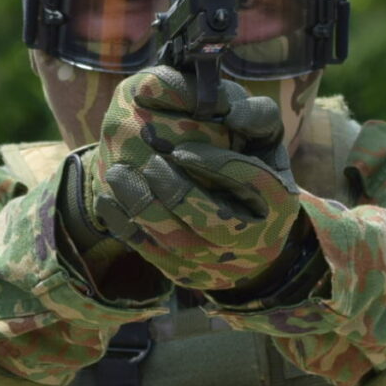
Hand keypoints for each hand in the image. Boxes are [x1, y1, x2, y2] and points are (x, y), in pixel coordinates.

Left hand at [82, 68, 304, 292]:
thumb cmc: (251, 163)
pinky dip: (126, 226)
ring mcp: (217, 264)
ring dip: (144, 207)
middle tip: (150, 162)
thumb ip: (252, 113)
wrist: (243, 226)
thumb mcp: (262, 136)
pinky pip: (151, 254)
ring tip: (118, 174)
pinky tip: (107, 200)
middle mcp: (253, 242)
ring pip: (178, 242)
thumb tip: (229, 111)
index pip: (251, 182)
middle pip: (214, 221)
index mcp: (278, 202)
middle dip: (177, 192)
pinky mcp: (184, 274)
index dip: (215, 165)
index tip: (181, 148)